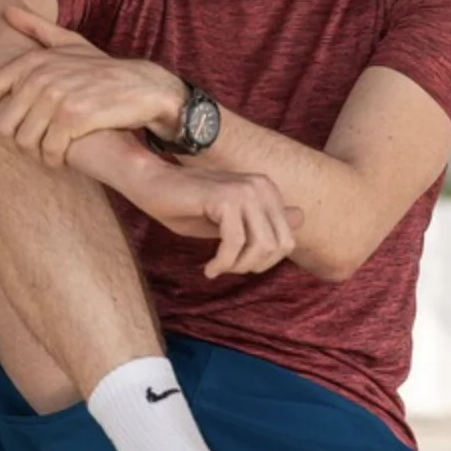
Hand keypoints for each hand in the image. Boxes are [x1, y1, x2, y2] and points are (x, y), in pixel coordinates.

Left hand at [0, 6, 184, 166]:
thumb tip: (6, 10)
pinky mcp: (74, 118)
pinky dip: (54, 160)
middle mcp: (40, 76)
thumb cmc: (103, 70)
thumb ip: (36, 27)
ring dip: (35, 153)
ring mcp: (56, 97)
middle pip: (4, 124)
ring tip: (48, 152)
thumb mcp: (70, 42)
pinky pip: (49, 150)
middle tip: (33, 146)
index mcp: (32, 60)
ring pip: (24, 141)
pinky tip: (62, 158)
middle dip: (16, 141)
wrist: (146, 88)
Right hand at [138, 161, 304, 277]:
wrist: (149, 182)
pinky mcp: (226, 198)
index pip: (286, 241)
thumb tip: (302, 217)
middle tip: (225, 268)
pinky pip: (234, 244)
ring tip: (216, 268)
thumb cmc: (184, 204)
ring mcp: (245, 190)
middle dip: (253, 266)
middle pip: (279, 247)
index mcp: (266, 189)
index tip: (235, 265)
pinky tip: (208, 268)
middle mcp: (261, 186)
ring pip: (260, 247)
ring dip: (237, 267)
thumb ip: (261, 222)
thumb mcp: (228, 220)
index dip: (263, 262)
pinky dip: (222, 263)